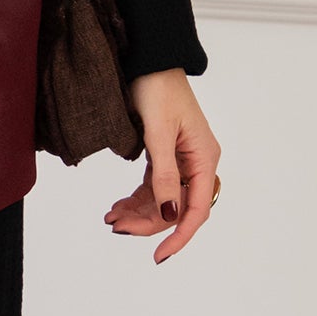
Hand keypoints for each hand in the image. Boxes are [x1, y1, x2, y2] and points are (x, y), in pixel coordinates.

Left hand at [104, 71, 220, 263]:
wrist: (147, 60)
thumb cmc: (158, 88)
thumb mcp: (159, 133)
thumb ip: (163, 175)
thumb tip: (170, 211)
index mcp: (204, 158)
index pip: (196, 208)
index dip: (179, 235)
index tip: (159, 255)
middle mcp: (197, 163)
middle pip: (177, 207)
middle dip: (149, 222)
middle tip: (117, 227)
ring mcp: (181, 160)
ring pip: (163, 200)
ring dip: (139, 212)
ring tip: (111, 218)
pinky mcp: (165, 155)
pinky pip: (153, 186)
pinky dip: (136, 198)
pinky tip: (117, 207)